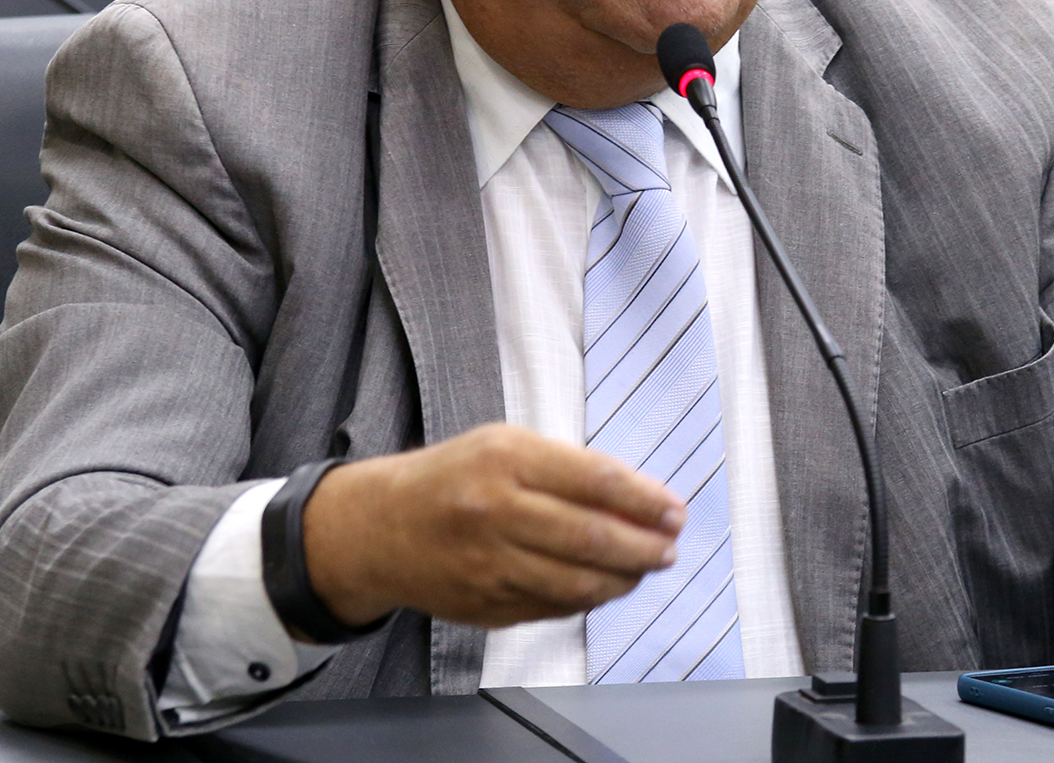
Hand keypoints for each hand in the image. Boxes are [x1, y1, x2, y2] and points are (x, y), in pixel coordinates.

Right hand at [300, 424, 684, 631]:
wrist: (378, 527)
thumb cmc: (454, 477)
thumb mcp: (506, 446)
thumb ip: (570, 470)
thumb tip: (642, 501)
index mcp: (506, 458)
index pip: (596, 480)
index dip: (646, 500)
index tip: (675, 511)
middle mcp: (495, 510)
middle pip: (593, 537)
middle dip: (645, 547)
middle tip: (669, 548)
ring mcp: (489, 564)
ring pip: (579, 582)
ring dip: (625, 579)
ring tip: (644, 569)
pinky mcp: (485, 605)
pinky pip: (554, 606)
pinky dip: (589, 598)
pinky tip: (605, 586)